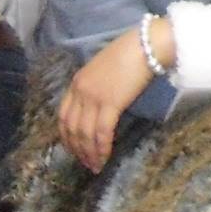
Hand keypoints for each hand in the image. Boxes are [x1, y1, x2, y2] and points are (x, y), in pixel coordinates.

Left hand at [59, 30, 154, 171]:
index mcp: (77, 82)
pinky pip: (102, 131)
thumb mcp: (105, 69)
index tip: (74, 149)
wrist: (146, 45)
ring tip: (95, 166)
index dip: (67, 136)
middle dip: (77, 149)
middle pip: (72, 127)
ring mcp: (93, 97)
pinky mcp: (110, 103)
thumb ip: (98, 86)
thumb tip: (102, 105)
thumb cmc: (131, 53)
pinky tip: (105, 157)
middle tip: (86, 163)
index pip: (64, 115)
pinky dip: (102, 147)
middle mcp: (80, 91)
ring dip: (89, 152)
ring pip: (85, 133)